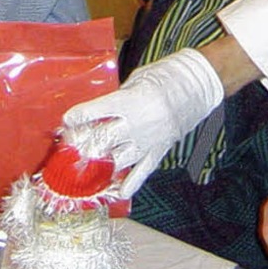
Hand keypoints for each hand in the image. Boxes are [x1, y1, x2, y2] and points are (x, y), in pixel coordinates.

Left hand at [62, 49, 224, 196]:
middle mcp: (138, 124)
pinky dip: (129, 184)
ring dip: (98, 165)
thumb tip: (100, 112)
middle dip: (82, 145)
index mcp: (131, 101)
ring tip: (84, 168)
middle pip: (101, 141)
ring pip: (117, 161)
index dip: (77, 117)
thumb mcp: (138, 79)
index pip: (95, 113)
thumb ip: (119, 97)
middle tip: (70, 146)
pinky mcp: (160, 150)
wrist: (200, 83)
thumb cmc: (168, 75)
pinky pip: (142, 172)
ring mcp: (149, 141)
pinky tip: (117, 193)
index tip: (67, 121)